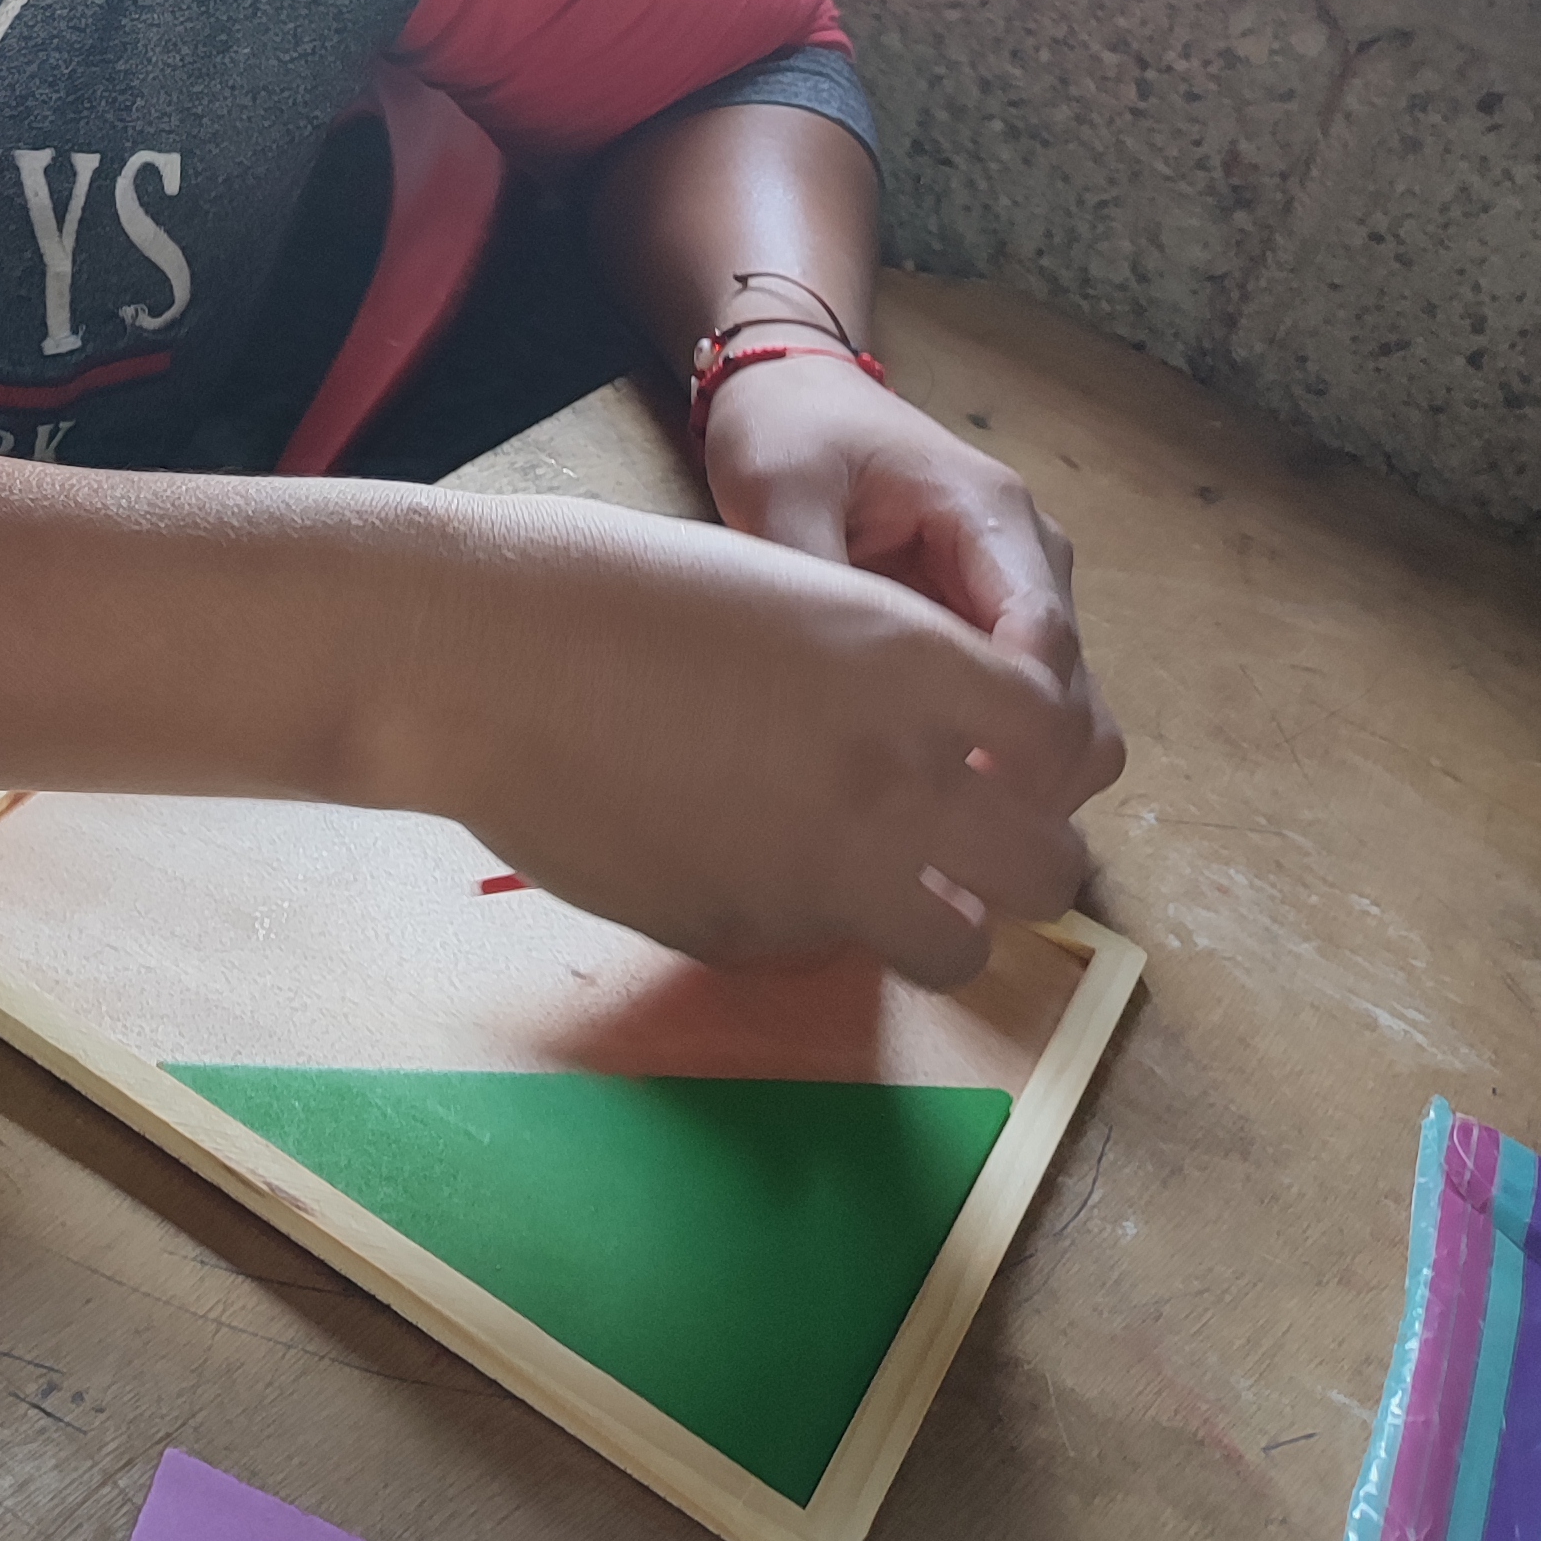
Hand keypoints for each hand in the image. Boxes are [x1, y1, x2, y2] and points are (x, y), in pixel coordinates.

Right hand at [384, 496, 1106, 988]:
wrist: (475, 656)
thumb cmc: (613, 590)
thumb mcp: (784, 590)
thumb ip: (887, 678)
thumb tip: (944, 757)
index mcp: (909, 664)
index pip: (1065, 742)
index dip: (1042, 757)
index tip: (1001, 754)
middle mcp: (889, 779)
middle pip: (1046, 870)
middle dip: (1018, 860)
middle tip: (965, 838)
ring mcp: (819, 875)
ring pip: (954, 949)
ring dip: (934, 919)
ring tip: (870, 874)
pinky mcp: (741, 937)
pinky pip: (817, 950)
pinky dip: (800, 919)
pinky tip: (727, 851)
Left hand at [696, 354, 1123, 816]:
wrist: (799, 398)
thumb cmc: (793, 435)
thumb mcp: (779, 488)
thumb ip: (808, 572)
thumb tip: (819, 678)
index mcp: (992, 516)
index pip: (1042, 638)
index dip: (1020, 727)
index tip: (968, 796)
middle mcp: (1029, 564)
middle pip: (1074, 694)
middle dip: (1032, 774)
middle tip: (943, 839)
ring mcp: (1017, 603)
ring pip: (1066, 717)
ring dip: (1020, 780)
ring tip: (932, 838)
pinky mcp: (991, 636)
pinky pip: (1020, 716)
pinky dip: (995, 767)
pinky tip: (925, 807)